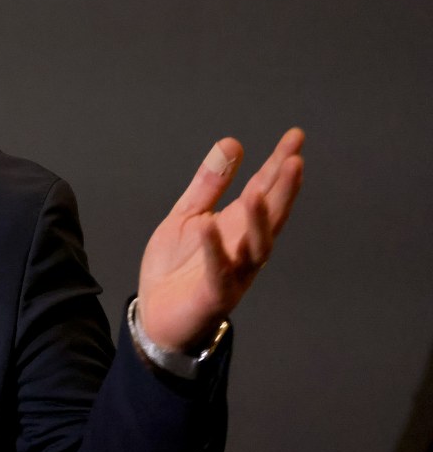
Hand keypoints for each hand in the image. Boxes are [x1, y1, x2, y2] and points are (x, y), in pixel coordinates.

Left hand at [137, 128, 304, 352]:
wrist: (156, 314)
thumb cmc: (177, 266)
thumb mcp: (188, 215)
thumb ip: (209, 184)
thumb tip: (232, 143)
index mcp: (238, 226)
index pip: (265, 189)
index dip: (279, 164)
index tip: (295, 136)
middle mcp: (243, 248)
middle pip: (271, 216)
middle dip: (283, 190)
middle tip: (295, 160)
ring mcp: (233, 272)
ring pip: (256, 246)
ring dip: (260, 221)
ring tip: (259, 191)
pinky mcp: (214, 294)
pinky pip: (217, 271)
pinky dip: (214, 250)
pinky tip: (210, 227)